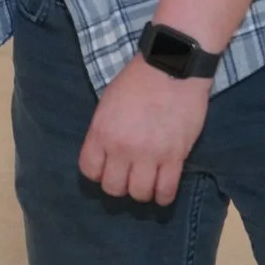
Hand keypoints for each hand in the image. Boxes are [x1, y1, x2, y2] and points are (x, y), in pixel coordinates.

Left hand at [79, 58, 211, 203]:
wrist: (171, 68)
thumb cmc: (137, 81)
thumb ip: (104, 130)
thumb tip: (104, 153)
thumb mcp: (108, 102)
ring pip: (139, 194)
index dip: (97, 173)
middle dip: (118, 186)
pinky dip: (163, 196)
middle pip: (113, 188)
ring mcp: (149, 154)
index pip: (89, 170)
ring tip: (146, 183)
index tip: (105, 170)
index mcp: (101, 131)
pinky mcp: (175, 157)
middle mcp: (122, 147)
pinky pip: (166, 190)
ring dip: (141, 192)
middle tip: (127, 178)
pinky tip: (162, 191)